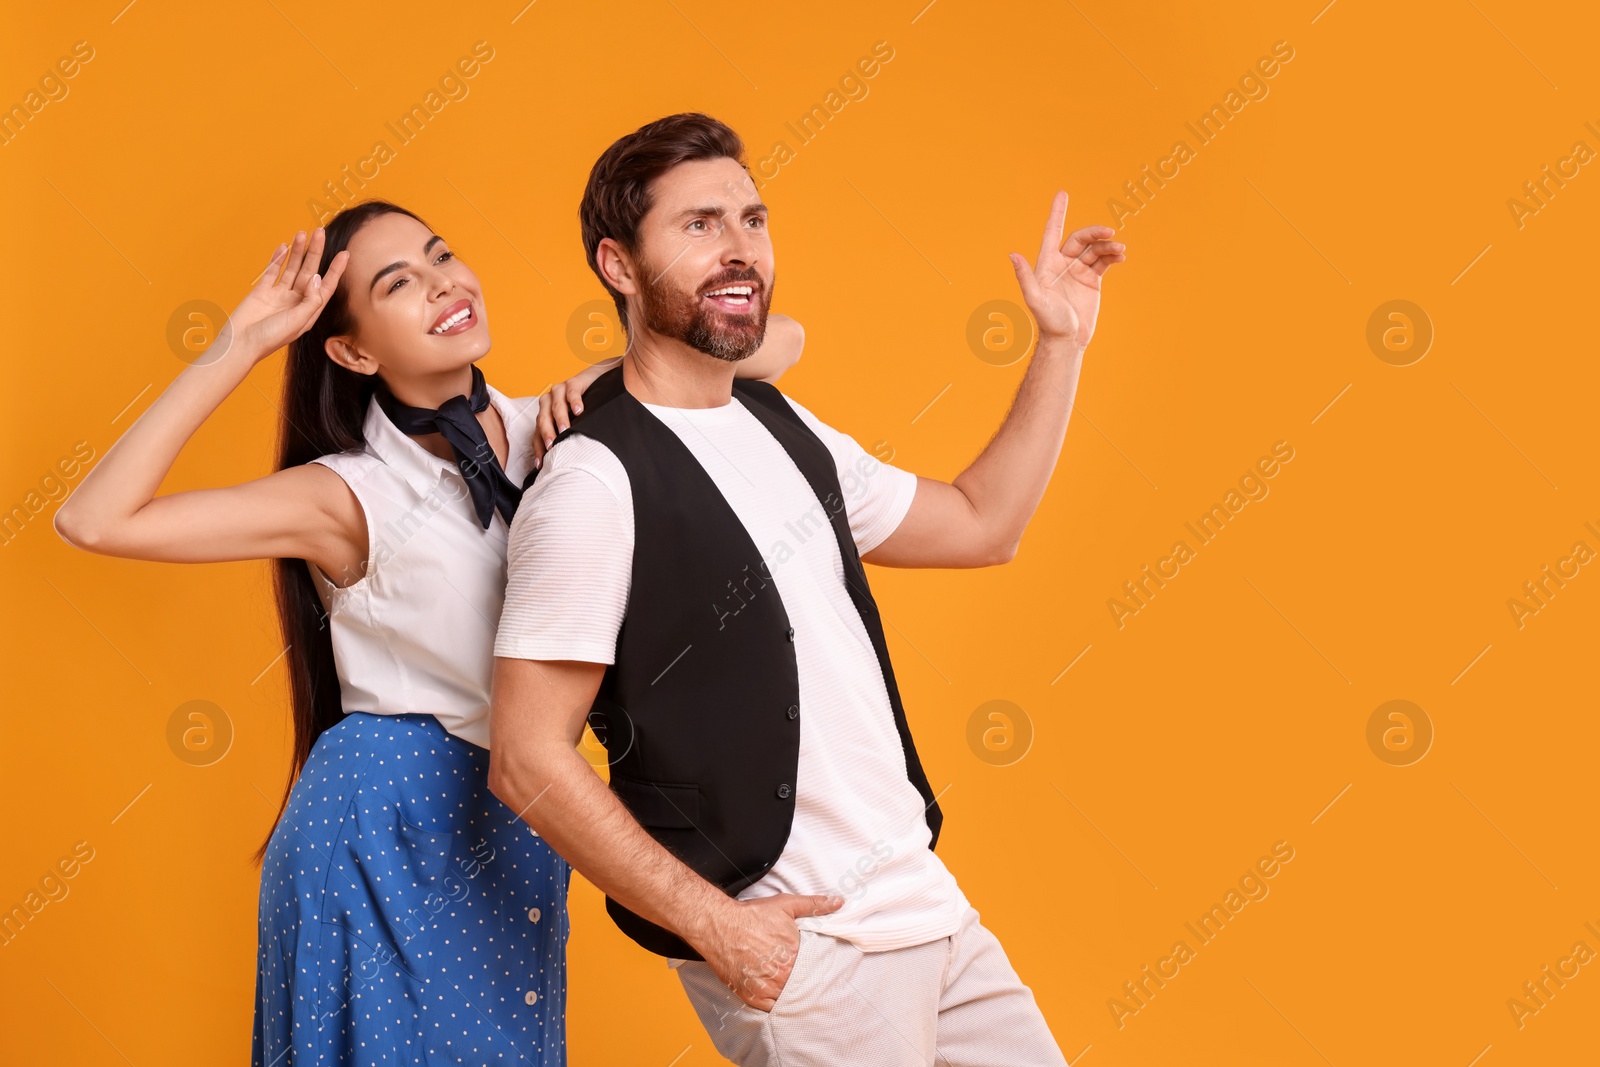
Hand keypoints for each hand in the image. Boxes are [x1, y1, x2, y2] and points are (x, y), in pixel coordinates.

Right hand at [229, 229, 350, 362]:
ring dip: (298, 252)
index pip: (326, 286)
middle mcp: (297, 301)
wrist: (241, 343)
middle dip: (316, 252)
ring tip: (303, 234)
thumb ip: (311, 300)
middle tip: (320, 232)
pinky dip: (278, 259)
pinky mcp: (263, 291)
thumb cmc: (271, 337)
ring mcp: (279, 295)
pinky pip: (273, 271)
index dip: (336, 270)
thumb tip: (317, 277)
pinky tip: (284, 247)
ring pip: (292, 268)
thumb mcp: (299, 321)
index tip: (345, 253)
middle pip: (310, 272)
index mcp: (309, 311)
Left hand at [532, 358, 617, 467]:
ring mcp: (561, 391)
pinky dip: (574, 401)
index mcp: (546, 415)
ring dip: (560, 418)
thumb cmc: (587, 408)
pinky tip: (579, 410)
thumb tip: (568, 462)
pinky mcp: (574, 381)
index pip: (538, 433)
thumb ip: (569, 437)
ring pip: (555, 405)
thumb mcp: (576, 425)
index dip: (538, 447)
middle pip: (543, 419)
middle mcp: (549, 402)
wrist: (600, 381)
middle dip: (546, 434)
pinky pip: (572, 391)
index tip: (540, 464)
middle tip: (551, 447)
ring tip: (565, 430)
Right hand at [695, 892, 842, 1011]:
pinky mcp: (752, 997)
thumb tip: (839, 902)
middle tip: (802, 977)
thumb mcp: (786, 905)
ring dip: (791, 993)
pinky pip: (772, 1008)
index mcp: (795, 954)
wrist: (719, 925)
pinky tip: (778, 995)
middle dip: (804, 981)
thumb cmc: (752, 916)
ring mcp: (766, 988)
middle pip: (802, 984)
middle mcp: (782, 974)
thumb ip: (814, 905)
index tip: (815, 967)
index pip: (815, 968)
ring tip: (790, 986)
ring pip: (788, 998)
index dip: (815, 968)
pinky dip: (776, 1004)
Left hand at [1009, 191, 1124, 347]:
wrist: (1067, 340)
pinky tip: (1120, 256)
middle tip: (1110, 233)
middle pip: (1080, 239)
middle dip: (1095, 233)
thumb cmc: (1048, 322)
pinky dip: (1112, 256)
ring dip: (1108, 246)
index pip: (1053, 231)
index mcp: (1047, 263)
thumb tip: (1012, 255)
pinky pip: (1103, 262)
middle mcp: (1062, 263)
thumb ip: (1025, 276)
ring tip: (1120, 249)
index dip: (1057, 213)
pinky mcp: (1091, 280)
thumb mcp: (1035, 298)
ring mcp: (1078, 271)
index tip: (1063, 193)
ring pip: (1095, 249)